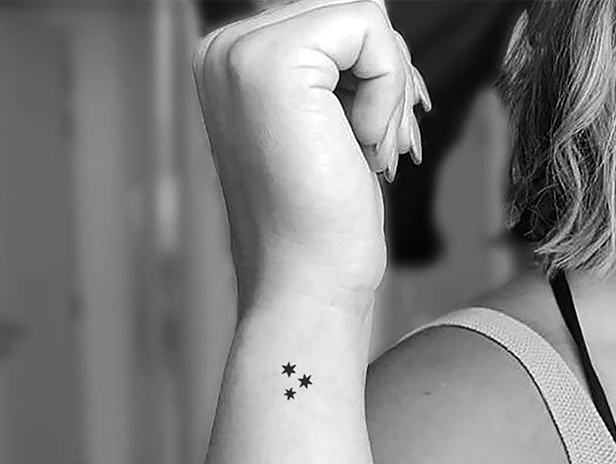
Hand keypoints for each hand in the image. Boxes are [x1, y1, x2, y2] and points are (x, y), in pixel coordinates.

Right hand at [193, 0, 430, 314]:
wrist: (305, 285)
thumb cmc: (323, 223)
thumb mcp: (329, 123)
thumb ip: (335, 67)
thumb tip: (373, 26)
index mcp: (232, 65)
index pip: (334, 22)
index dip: (376, 74)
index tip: (378, 137)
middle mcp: (224, 50)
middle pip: (352, 13)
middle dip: (388, 80)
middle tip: (382, 149)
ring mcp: (240, 54)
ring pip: (365, 17)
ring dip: (390, 92)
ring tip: (374, 154)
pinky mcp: (272, 66)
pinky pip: (371, 30)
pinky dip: (388, 93)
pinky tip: (364, 147)